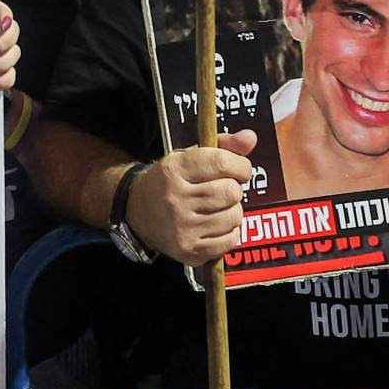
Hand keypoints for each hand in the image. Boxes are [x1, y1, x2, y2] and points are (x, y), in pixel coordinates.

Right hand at [127, 131, 258, 265]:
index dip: (240, 166)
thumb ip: (222, 145)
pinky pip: (230, 240)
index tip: (239, 170)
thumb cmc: (170, 181)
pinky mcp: (189, 250)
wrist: (138, 211)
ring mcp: (182, 227)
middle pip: (231, 192)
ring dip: (233, 211)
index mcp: (174, 169)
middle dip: (233, 190)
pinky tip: (216, 225)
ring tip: (217, 208)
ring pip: (233, 217)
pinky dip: (230, 232)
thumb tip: (250, 137)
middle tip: (222, 190)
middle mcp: (175, 198)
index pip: (221, 163)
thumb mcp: (188, 156)